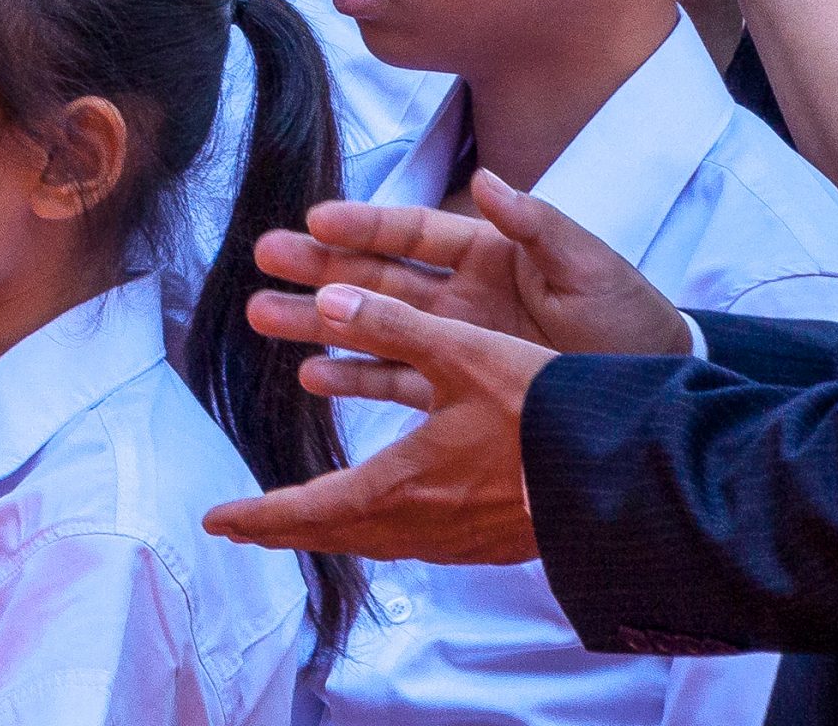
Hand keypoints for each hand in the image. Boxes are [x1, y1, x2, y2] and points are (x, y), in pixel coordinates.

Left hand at [201, 284, 547, 563]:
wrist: (621, 475)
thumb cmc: (545, 413)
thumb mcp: (466, 355)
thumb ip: (394, 324)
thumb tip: (328, 297)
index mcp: (401, 484)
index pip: (309, 508)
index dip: (258, 516)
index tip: (216, 522)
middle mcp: (419, 523)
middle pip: (333, 533)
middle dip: (280, 528)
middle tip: (240, 528)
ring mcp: (454, 539)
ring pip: (371, 538)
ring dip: (326, 526)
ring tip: (298, 519)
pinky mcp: (484, 537)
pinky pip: (409, 537)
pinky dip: (375, 525)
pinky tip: (383, 511)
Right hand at [252, 169, 692, 357]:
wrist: (654, 387)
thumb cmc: (628, 319)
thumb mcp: (588, 268)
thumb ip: (538, 225)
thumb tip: (487, 181)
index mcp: (487, 249)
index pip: (412, 230)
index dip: (364, 224)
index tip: (315, 220)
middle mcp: (460, 290)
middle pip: (376, 274)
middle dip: (319, 266)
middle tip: (263, 260)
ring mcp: (454, 338)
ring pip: (373, 325)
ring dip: (320, 320)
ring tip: (265, 315)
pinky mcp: (459, 385)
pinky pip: (396, 379)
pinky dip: (355, 375)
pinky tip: (313, 376)